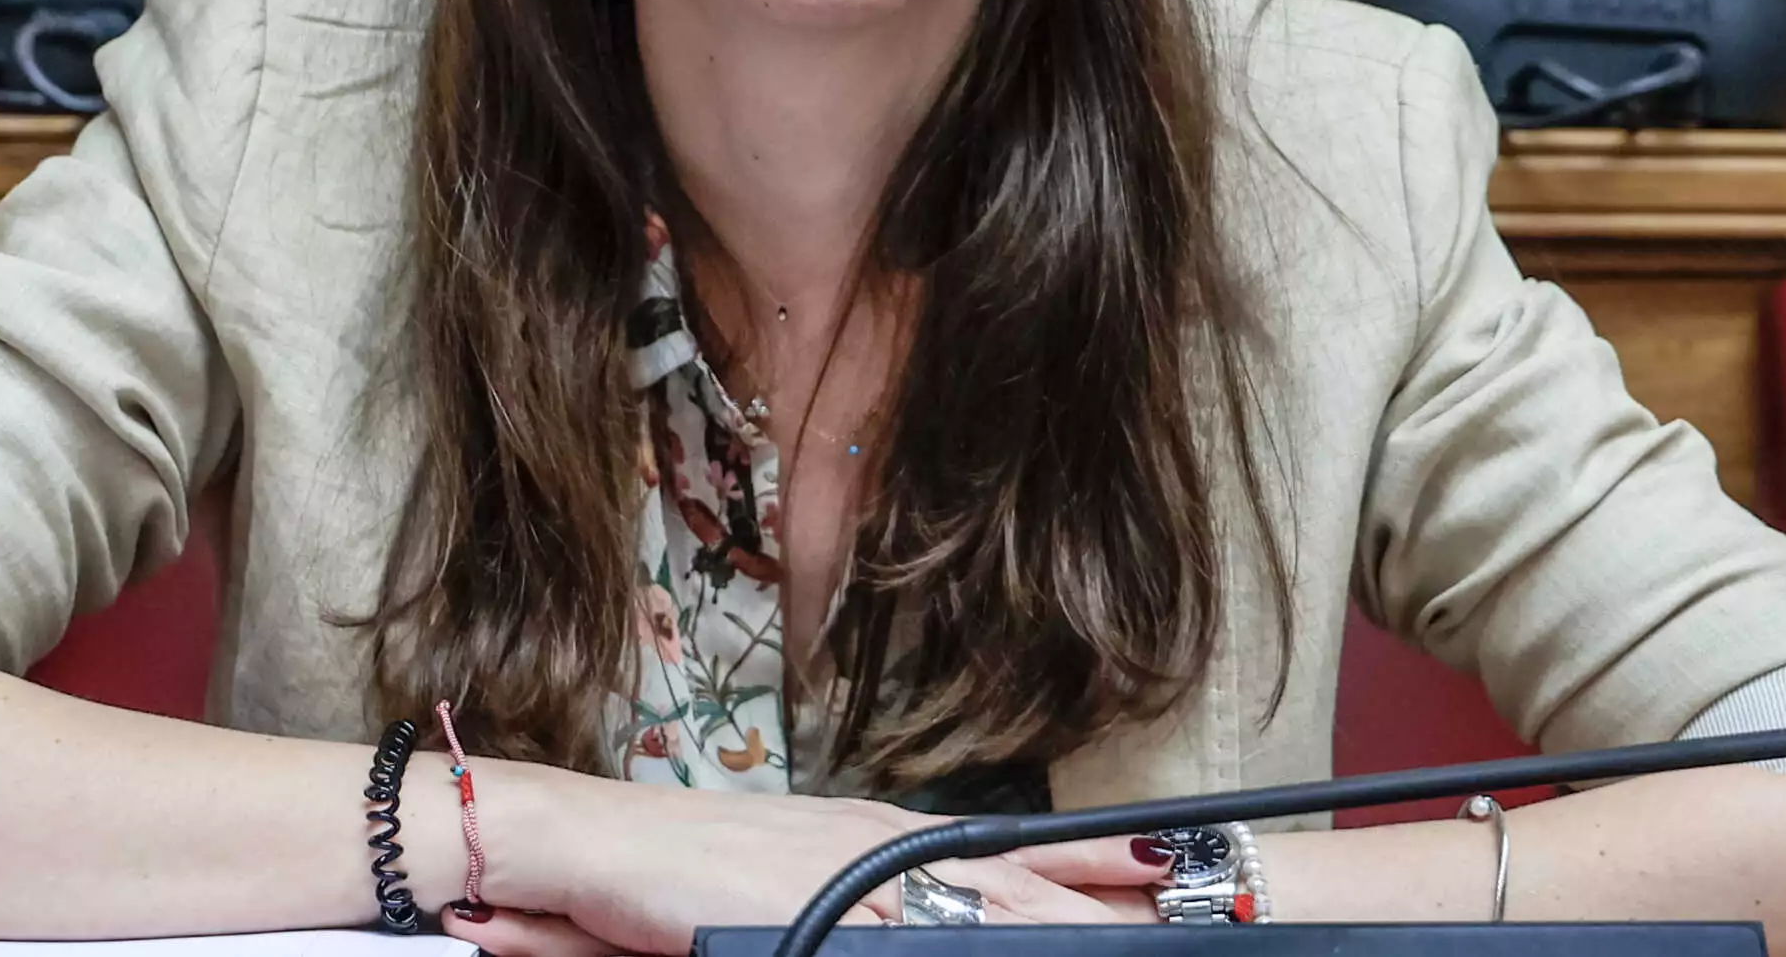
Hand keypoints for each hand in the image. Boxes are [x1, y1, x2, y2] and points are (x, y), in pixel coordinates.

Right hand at [455, 762, 1171, 955]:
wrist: (590, 846)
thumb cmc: (674, 874)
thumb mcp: (784, 893)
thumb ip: (850, 911)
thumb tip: (904, 927)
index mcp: (884, 838)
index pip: (1011, 853)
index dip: (1093, 863)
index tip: (1170, 867)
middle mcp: (886, 848)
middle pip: (1025, 880)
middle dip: (1112, 896)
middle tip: (1195, 897)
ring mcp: (862, 878)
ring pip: (995, 909)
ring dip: (1069, 921)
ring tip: (1152, 931)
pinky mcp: (825, 912)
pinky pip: (920, 944)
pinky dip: (971, 945)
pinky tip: (1027, 947)